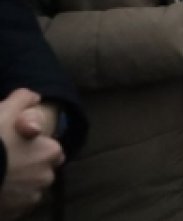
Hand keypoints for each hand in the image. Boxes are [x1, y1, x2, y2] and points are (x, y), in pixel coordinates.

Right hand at [0, 89, 62, 218]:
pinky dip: (6, 200)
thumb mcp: (5, 111)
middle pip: (39, 171)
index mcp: (51, 152)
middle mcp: (45, 177)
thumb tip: (34, 97)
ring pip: (26, 189)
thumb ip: (24, 99)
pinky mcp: (13, 214)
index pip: (50, 150)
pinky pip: (12, 206)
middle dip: (27, 167)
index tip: (16, 146)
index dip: (33, 147)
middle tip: (5, 161)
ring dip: (16, 185)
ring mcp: (28, 199)